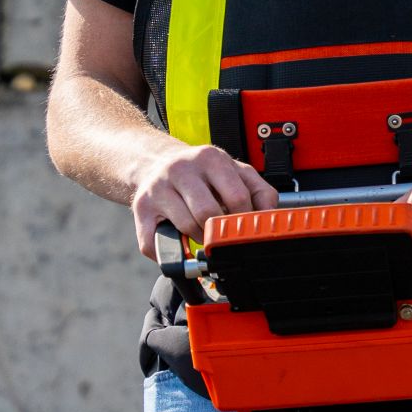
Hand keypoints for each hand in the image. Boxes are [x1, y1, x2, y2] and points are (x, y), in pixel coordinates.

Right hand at [132, 141, 278, 258]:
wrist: (156, 162)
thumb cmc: (200, 173)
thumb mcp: (233, 172)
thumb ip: (259, 191)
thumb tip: (271, 218)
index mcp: (210, 158)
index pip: (236, 197)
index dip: (244, 220)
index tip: (245, 230)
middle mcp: (181, 169)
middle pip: (208, 214)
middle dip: (219, 231)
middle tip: (222, 235)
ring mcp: (158, 187)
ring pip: (186, 228)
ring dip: (198, 239)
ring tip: (202, 233)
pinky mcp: (140, 207)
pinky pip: (155, 242)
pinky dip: (170, 252)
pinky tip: (179, 242)